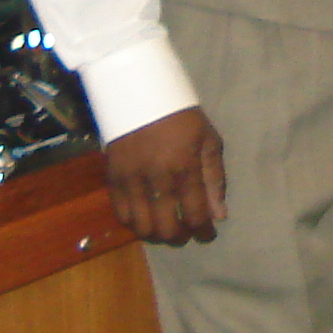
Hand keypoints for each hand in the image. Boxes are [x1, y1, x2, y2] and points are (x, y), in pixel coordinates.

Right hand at [103, 106, 227, 244]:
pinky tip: (146, 219)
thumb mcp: (208, 140)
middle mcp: (157, 178)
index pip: (195, 214)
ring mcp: (132, 180)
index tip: (207, 235)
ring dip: (157, 235)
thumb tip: (219, 215)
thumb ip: (215, 179)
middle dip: (180, 237)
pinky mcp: (113, 178)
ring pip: (143, 227)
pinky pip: (122, 214)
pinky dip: (135, 224)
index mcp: (185, 167)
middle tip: (186, 233)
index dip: (203, 232)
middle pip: (167, 228)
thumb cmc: (181, 118)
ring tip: (166, 229)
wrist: (140, 94)